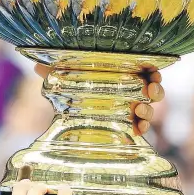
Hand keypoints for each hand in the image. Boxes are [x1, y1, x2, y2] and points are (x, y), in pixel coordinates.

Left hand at [34, 65, 164, 135]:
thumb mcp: (64, 75)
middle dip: (157, 89)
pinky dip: (143, 127)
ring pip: (150, 107)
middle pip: (153, 88)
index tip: (153, 73)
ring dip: (150, 110)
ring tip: (141, 111)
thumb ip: (54, 69)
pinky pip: (142, 126)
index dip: (153, 71)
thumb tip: (36, 66)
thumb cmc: (74, 86)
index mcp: (121, 72)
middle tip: (151, 91)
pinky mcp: (127, 125)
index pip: (144, 69)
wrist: (69, 114)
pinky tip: (138, 129)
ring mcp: (131, 108)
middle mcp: (130, 89)